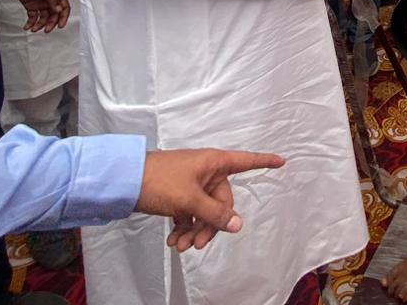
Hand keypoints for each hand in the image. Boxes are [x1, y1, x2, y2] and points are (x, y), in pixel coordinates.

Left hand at [9, 0, 70, 31]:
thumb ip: (53, 0)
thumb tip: (59, 10)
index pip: (64, 8)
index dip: (63, 17)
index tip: (60, 26)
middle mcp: (50, 0)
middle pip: (53, 15)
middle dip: (50, 23)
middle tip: (46, 30)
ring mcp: (40, 3)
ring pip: (43, 18)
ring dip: (39, 25)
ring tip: (33, 29)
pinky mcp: (31, 6)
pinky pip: (33, 17)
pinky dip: (31, 23)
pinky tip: (27, 27)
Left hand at [136, 148, 285, 252]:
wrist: (125, 181)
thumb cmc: (159, 180)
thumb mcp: (189, 199)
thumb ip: (214, 214)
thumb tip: (237, 224)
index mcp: (214, 163)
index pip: (246, 162)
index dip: (264, 162)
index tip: (282, 161)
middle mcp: (206, 171)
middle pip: (222, 201)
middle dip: (210, 225)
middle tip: (197, 244)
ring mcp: (192, 183)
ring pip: (204, 210)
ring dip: (195, 230)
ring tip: (180, 246)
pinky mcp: (178, 194)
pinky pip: (190, 212)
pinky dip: (184, 227)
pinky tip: (173, 241)